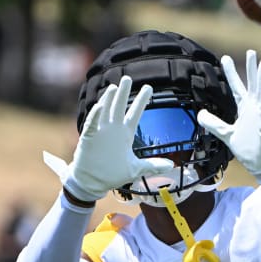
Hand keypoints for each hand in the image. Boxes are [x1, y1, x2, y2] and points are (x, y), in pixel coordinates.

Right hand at [44, 76, 173, 201]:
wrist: (92, 182)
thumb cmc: (112, 174)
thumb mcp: (136, 169)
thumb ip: (152, 165)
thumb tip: (171, 166)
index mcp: (125, 134)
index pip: (135, 113)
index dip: (142, 100)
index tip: (149, 88)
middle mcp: (114, 129)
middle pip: (120, 107)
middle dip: (124, 93)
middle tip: (128, 78)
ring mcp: (101, 132)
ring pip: (105, 110)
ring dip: (109, 99)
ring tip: (115, 87)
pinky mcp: (89, 137)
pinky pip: (92, 123)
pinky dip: (95, 115)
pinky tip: (100, 106)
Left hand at [197, 50, 260, 184]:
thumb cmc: (248, 147)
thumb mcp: (226, 134)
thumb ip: (214, 124)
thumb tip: (200, 114)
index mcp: (244, 108)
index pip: (236, 87)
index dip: (230, 73)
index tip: (225, 58)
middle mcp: (254, 108)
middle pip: (251, 85)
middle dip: (250, 68)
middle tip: (250, 51)